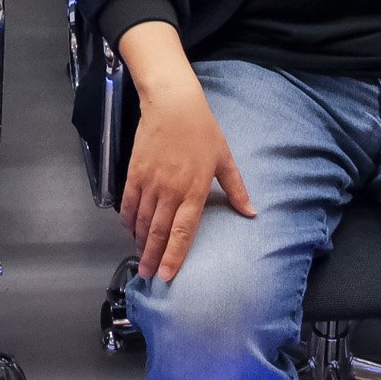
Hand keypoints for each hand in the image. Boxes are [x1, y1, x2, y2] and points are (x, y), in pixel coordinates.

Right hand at [114, 21, 254, 283]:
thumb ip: (236, 189)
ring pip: (143, 220)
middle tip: (148, 276)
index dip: (174, 256)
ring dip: (141, 241)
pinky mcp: (135, 172)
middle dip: (153, 256)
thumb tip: (252, 213)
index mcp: (193, 190)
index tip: (168, 276)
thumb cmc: (202, 129)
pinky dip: (128, 219)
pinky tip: (130, 230)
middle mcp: (170, 190)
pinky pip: (129, 202)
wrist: (172, 104)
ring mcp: (150, 182)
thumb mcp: (224, 158)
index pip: (183, 231)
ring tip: (140, 258)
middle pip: (159, 231)